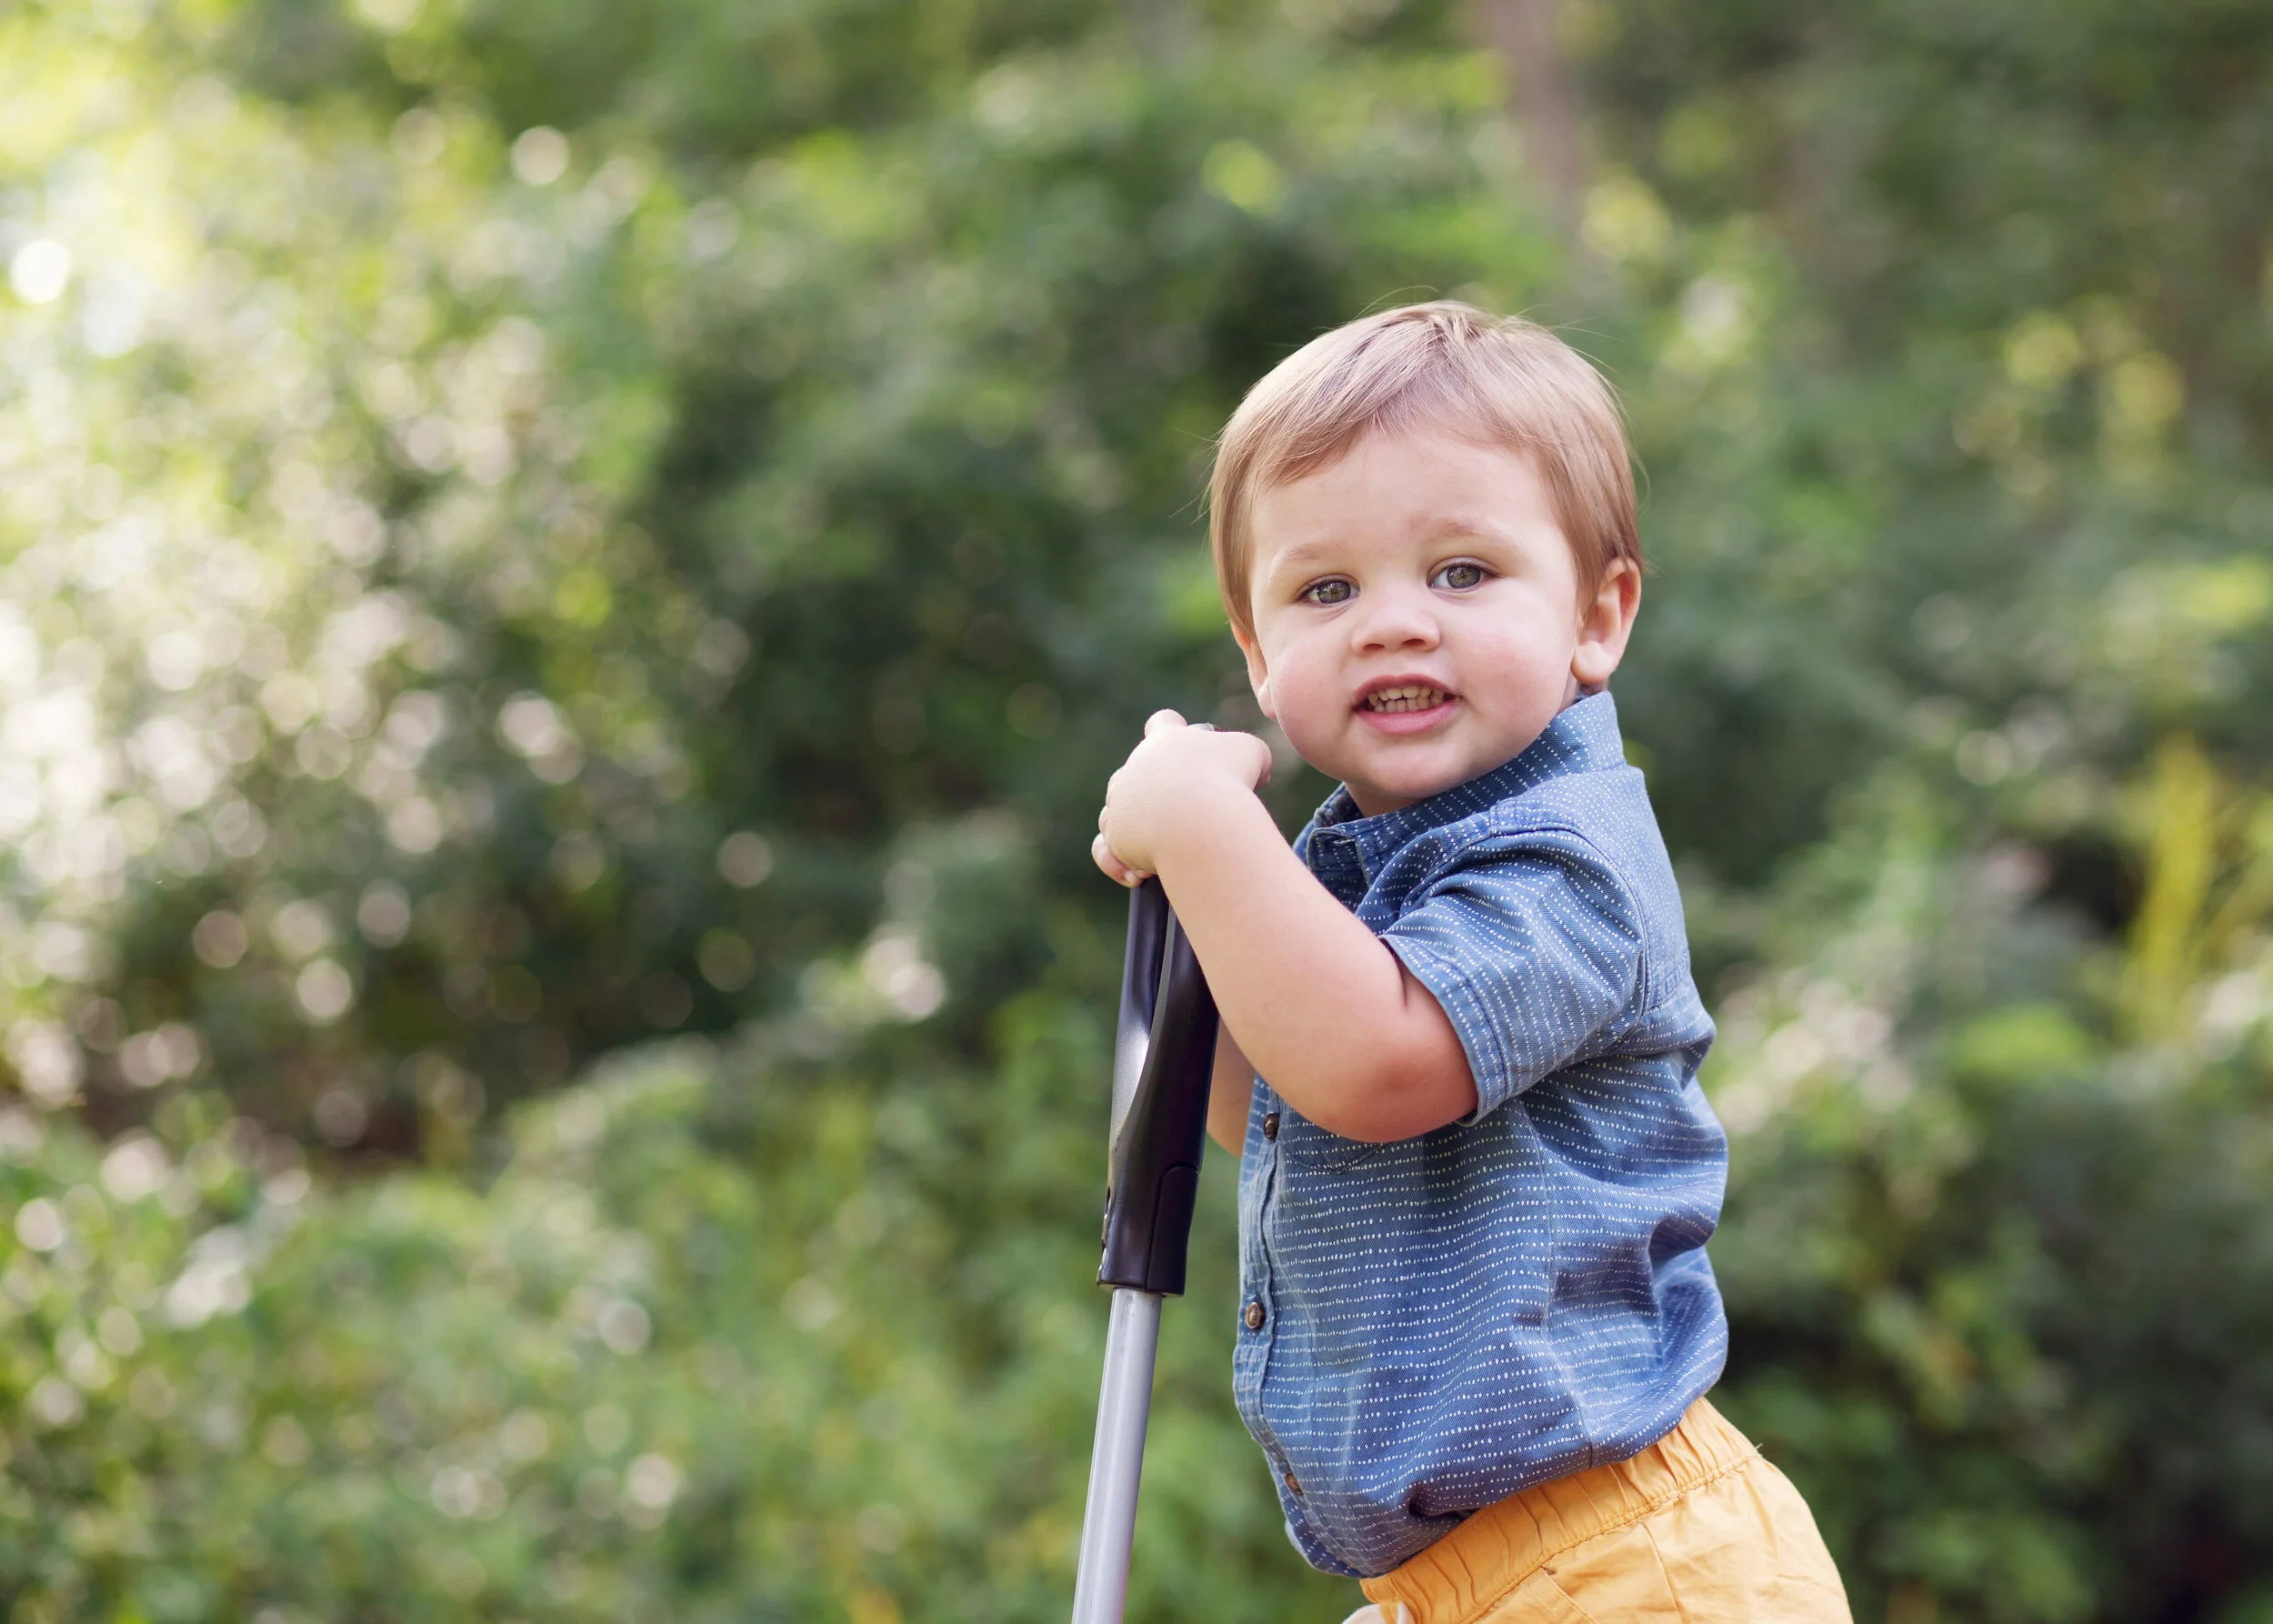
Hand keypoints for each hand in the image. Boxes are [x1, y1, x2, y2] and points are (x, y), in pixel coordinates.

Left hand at [1092, 710, 1273, 886]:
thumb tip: (1259, 773)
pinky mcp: (1115, 837)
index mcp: (1165, 740)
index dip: (1173, 731)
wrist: (1200, 822)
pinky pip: (1106, 848)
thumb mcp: (1252, 754)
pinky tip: (1140, 874)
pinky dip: (1119, 861)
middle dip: (1157, 791)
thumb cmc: (1228, 781)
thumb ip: (1250, 754)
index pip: (1163, 723)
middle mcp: (1135, 768)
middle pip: (1137, 773)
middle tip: (1190, 813)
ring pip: (1116, 811)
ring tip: (1166, 848)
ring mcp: (1120, 803)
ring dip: (1136, 828)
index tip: (1186, 747)